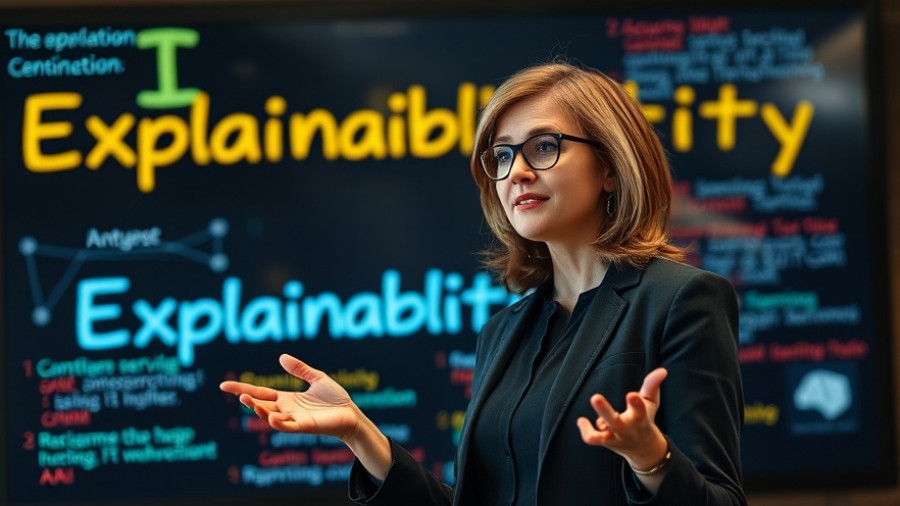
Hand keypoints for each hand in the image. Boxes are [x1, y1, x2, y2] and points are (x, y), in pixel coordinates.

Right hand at [220, 354, 360, 441]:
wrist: (351, 414)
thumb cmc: (335, 400)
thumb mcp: (317, 378)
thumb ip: (300, 369)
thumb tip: (281, 357)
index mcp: (287, 399)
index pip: (260, 393)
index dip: (242, 389)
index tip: (224, 385)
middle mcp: (287, 410)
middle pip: (261, 405)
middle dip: (248, 400)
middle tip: (237, 394)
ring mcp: (295, 419)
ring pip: (270, 417)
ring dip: (259, 411)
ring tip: (248, 401)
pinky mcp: (305, 426)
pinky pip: (288, 426)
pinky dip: (278, 423)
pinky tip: (271, 416)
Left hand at [576, 367, 668, 470]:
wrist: (644, 449)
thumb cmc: (645, 419)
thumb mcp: (651, 402)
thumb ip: (652, 385)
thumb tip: (662, 370)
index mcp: (640, 418)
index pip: (640, 410)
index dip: (636, 403)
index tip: (631, 395)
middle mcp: (627, 429)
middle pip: (616, 422)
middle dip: (605, 411)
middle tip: (595, 397)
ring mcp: (615, 437)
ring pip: (602, 435)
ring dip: (591, 429)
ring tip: (582, 419)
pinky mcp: (606, 442)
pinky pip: (593, 439)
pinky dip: (585, 431)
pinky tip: (581, 420)